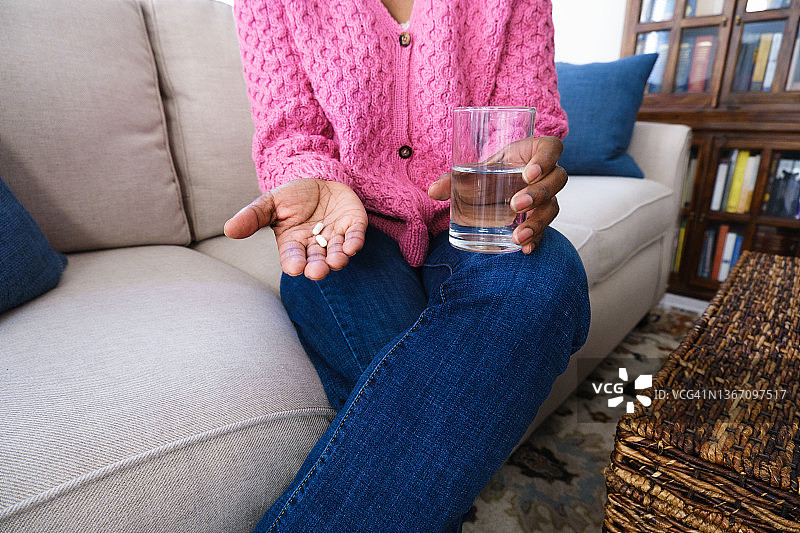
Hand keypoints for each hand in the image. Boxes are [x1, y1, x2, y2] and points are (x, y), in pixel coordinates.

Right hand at [224, 179, 367, 279]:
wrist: (319, 177)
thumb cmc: (292, 195)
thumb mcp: (270, 202)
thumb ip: (252, 217)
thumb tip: (229, 229)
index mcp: (293, 243)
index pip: (293, 257)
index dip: (295, 263)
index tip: (295, 268)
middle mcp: (315, 245)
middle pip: (317, 261)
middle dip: (318, 267)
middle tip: (318, 271)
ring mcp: (336, 237)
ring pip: (337, 253)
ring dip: (337, 259)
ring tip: (337, 261)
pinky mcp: (354, 227)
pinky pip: (355, 237)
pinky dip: (354, 242)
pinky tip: (352, 246)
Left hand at [428, 136, 566, 253]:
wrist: (494, 187)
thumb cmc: (489, 172)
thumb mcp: (475, 171)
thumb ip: (454, 179)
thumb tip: (433, 191)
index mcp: (533, 152)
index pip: (552, 148)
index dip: (546, 159)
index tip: (528, 174)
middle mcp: (546, 174)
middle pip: (558, 179)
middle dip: (538, 194)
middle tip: (515, 205)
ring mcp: (547, 196)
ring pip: (554, 207)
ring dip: (537, 222)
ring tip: (517, 236)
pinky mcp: (541, 216)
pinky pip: (546, 229)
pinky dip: (536, 239)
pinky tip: (525, 249)